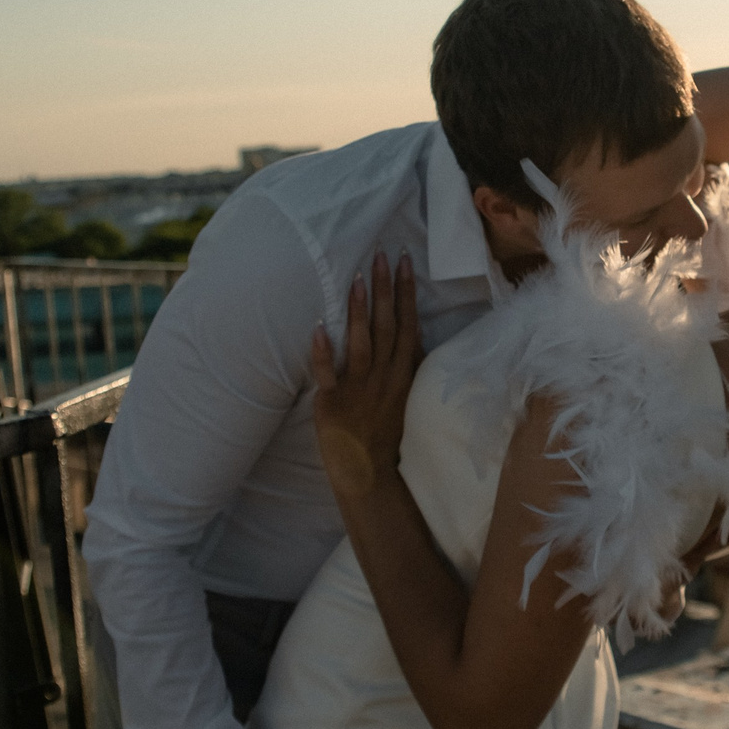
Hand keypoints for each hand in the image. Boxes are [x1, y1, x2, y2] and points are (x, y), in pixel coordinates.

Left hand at [311, 252, 424, 501]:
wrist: (370, 472)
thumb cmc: (385, 431)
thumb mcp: (405, 393)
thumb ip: (405, 362)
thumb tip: (410, 328)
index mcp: (403, 372)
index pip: (407, 323)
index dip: (405, 291)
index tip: (404, 261)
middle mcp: (385, 376)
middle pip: (387, 325)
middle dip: (385, 289)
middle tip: (382, 255)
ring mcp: (360, 389)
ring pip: (361, 343)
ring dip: (359, 310)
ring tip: (357, 279)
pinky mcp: (334, 403)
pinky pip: (328, 373)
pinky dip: (323, 351)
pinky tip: (318, 327)